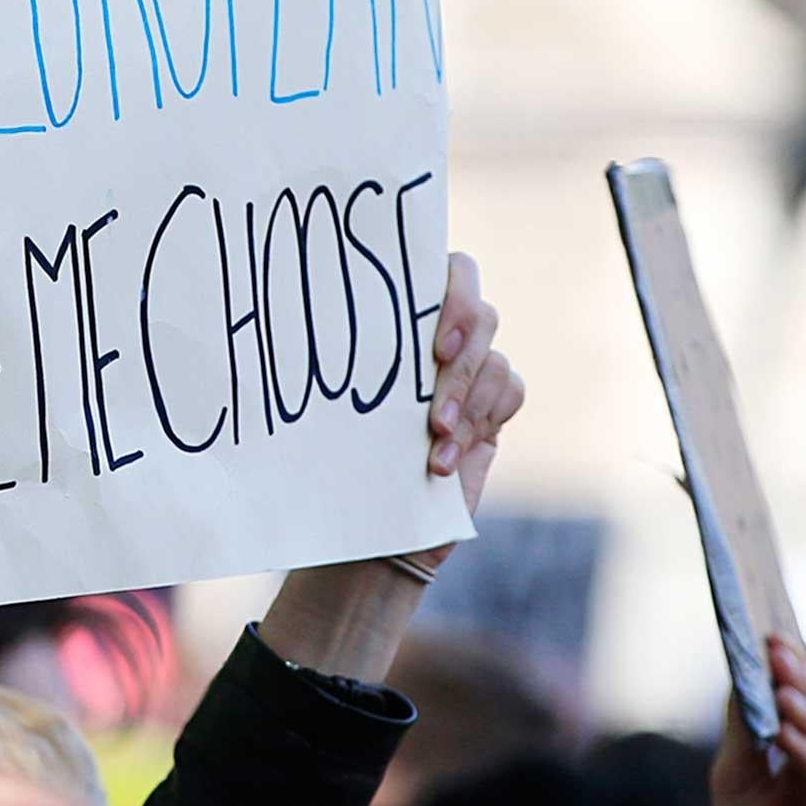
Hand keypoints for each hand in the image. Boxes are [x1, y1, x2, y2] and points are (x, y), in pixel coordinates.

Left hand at [259, 251, 522, 679]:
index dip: (453, 291)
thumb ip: (338, 358)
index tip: (433, 341)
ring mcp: (469, 372)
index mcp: (395, 318)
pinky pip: (509, 391)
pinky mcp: (491, 411)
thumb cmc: (331, 464)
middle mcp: (437, 337)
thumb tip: (296, 315)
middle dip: (461, 358)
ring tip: (434, 443)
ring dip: (465, 400)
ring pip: (493, 357)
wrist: (366, 536)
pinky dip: (482, 421)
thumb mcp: (326, 407)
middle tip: (435, 410)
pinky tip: (445, 461)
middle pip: (480, 311)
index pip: (445, 269)